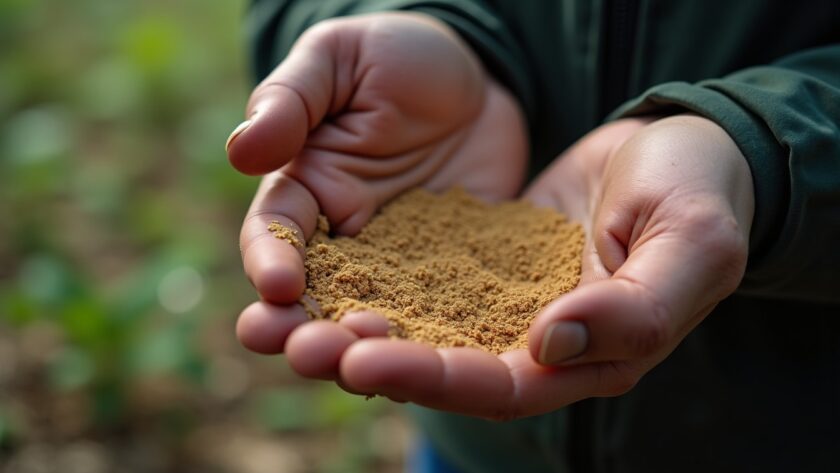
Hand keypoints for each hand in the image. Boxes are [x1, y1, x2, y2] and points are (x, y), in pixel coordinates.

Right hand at [229, 13, 526, 352]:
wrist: (477, 76)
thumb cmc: (395, 56)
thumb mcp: (338, 59)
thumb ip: (290, 100)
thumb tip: (242, 149)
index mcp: (304, 187)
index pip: (274, 234)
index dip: (270, 261)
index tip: (278, 286)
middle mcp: (344, 235)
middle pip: (315, 295)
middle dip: (304, 328)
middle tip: (307, 355)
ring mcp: (400, 260)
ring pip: (373, 315)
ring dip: (364, 346)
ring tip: (365, 371)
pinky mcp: (452, 271)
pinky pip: (441, 311)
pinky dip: (433, 339)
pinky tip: (439, 364)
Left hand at [275, 115, 753, 418]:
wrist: (683, 150)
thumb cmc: (702, 196)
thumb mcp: (692, 247)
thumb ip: (636, 308)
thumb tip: (551, 344)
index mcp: (589, 358)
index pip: (498, 386)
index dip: (431, 378)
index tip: (361, 359)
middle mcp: (537, 344)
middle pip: (439, 368)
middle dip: (365, 361)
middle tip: (291, 345)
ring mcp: (504, 304)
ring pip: (416, 327)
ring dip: (348, 326)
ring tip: (275, 320)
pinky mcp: (481, 264)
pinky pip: (417, 278)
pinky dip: (368, 278)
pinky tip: (316, 270)